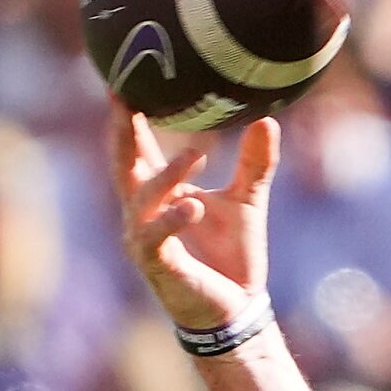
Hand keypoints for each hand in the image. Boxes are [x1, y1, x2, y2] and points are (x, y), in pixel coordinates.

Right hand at [110, 101, 279, 331]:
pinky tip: (194, 206)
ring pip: (141, 198)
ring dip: (167, 176)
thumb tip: (268, 120)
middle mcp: (142, 212)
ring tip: (197, 154)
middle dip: (123, 132)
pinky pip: (155, 238)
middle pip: (123, 164)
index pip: (135, 148)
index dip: (127, 117)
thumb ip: (255, 164)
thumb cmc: (233, 257)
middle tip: (128, 99)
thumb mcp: (246, 202)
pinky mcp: (158, 265)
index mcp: (158, 193)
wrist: (238, 309)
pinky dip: (173, 220)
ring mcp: (145, 239)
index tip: (125, 81)